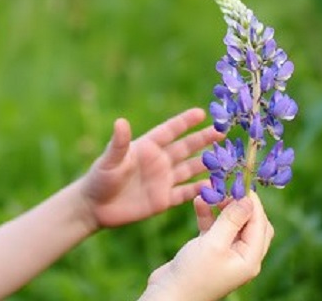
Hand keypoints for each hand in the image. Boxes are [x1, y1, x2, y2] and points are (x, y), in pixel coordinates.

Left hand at [79, 108, 222, 229]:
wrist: (95, 207)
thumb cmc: (99, 178)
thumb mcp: (110, 160)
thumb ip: (119, 143)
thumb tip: (121, 122)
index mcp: (147, 147)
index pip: (170, 131)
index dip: (185, 122)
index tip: (202, 112)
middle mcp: (158, 161)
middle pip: (186, 148)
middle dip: (204, 140)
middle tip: (222, 132)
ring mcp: (162, 180)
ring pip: (190, 169)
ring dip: (206, 164)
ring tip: (226, 159)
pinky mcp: (163, 200)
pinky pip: (186, 193)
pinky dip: (200, 191)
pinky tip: (215, 187)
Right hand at [140, 193, 274, 300]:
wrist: (169, 295)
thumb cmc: (193, 273)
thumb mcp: (214, 243)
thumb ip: (232, 220)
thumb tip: (249, 200)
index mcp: (250, 259)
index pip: (260, 224)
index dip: (252, 202)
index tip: (241, 182)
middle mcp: (242, 257)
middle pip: (251, 224)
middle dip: (240, 204)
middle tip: (228, 188)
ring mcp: (226, 254)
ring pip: (231, 224)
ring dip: (222, 207)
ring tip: (210, 191)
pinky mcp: (210, 251)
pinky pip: (215, 229)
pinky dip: (209, 215)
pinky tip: (199, 202)